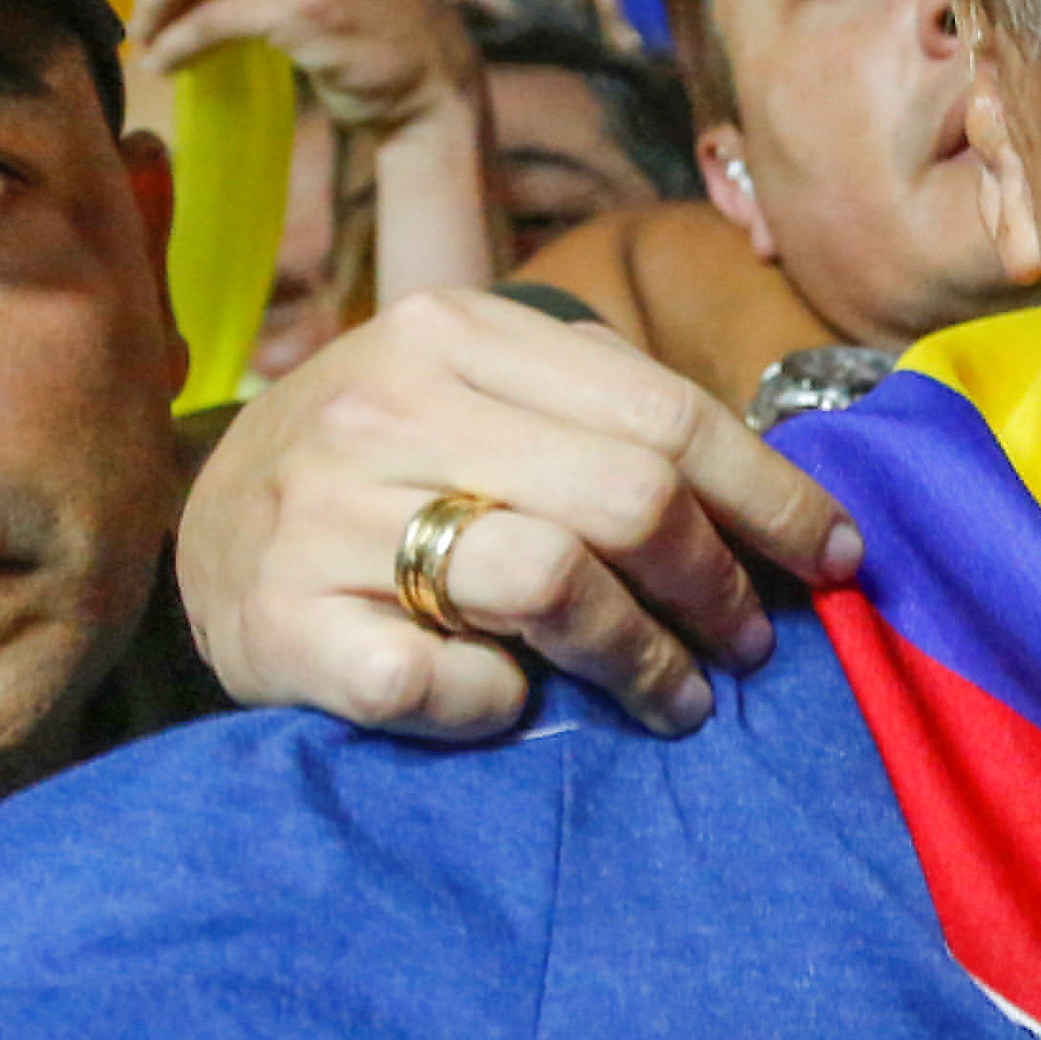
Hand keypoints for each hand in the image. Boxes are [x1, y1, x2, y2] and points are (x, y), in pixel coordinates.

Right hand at [174, 285, 858, 737]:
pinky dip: (496, 706)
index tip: (839, 561)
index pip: (665, 416)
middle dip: (718, 586)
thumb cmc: (390, 471)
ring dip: (642, 658)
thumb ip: (606, 426)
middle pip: (627, 498)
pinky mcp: (282, 626)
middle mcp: (386, 408)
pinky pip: (436, 684)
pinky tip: (514, 705)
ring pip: (550, 582)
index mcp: (456, 333)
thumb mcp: (483, 400)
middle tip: (750, 646)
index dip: (773, 499)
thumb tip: (786, 511)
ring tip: (677, 699)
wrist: (202, 528)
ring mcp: (324, 517)